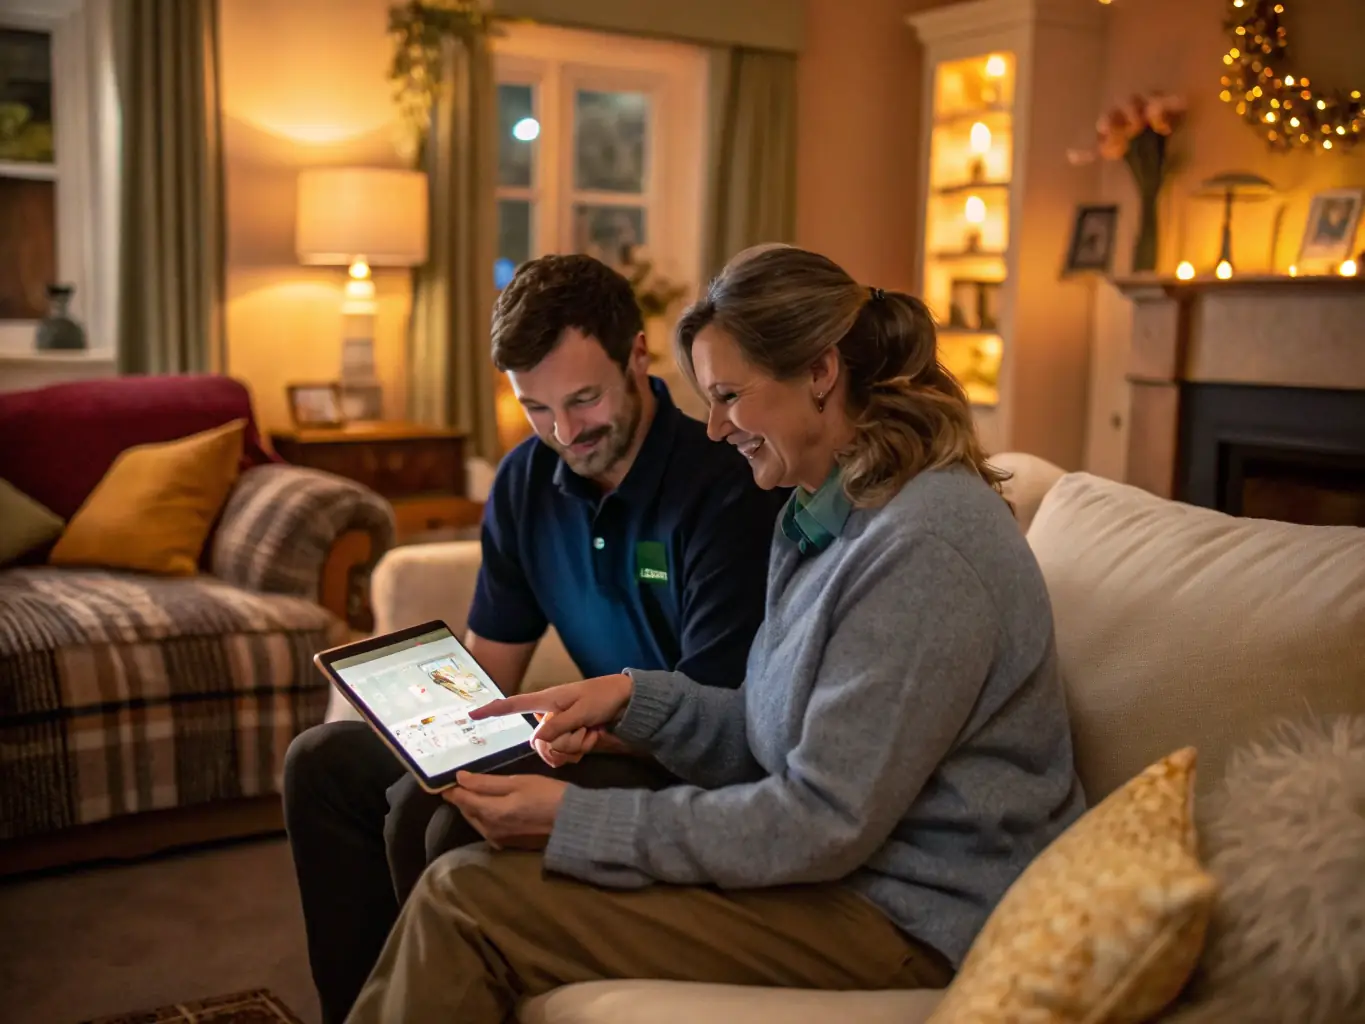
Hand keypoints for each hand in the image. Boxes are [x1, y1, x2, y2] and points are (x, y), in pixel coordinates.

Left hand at [442, 772, 567, 849]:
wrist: (572, 823)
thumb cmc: (547, 795)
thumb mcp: (517, 782)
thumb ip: (486, 782)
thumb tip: (460, 778)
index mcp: (489, 813)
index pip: (461, 800)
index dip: (451, 788)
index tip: (445, 778)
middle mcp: (489, 830)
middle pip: (467, 811)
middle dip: (463, 797)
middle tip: (463, 782)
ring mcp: (498, 840)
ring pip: (476, 821)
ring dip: (473, 807)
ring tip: (477, 792)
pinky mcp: (508, 845)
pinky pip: (488, 829)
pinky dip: (485, 817)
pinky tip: (493, 807)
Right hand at [470, 674, 633, 767]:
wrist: (625, 701)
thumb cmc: (602, 697)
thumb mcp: (581, 711)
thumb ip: (559, 726)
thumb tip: (537, 740)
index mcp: (546, 701)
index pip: (513, 705)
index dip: (492, 711)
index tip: (472, 716)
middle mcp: (548, 716)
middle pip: (540, 743)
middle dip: (564, 744)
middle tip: (584, 732)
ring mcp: (559, 727)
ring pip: (554, 752)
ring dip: (576, 747)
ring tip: (591, 731)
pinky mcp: (569, 737)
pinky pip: (567, 755)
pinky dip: (581, 750)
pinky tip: (593, 737)